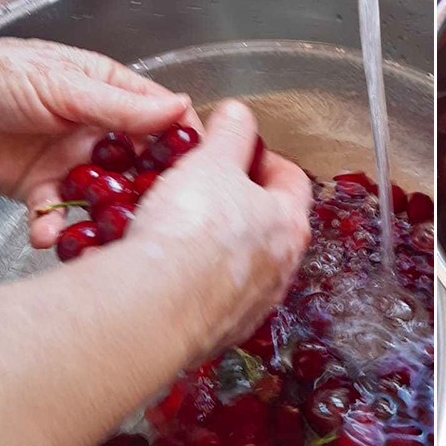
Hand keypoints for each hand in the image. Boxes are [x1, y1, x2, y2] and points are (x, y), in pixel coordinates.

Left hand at [0, 37, 192, 244]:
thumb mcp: (66, 86)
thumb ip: (121, 106)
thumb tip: (181, 109)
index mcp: (112, 93)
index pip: (162, 117)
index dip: (185, 142)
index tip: (204, 168)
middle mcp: (98, 129)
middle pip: (140, 164)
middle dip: (151, 189)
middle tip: (160, 212)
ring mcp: (71, 161)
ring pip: (104, 195)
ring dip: (105, 215)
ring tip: (105, 232)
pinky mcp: (40, 187)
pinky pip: (59, 213)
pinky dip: (57, 227)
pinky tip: (51, 233)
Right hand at [128, 100, 311, 355]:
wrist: (154, 307)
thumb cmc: (191, 230)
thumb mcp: (210, 163)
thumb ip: (229, 135)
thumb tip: (238, 114)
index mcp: (289, 223)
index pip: (291, 179)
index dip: (264, 159)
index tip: (240, 152)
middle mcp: (280, 269)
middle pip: (268, 224)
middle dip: (240, 202)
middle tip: (207, 187)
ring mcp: (252, 305)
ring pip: (241, 263)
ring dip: (218, 244)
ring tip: (181, 227)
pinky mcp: (218, 331)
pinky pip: (211, 296)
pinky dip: (195, 280)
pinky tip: (168, 270)